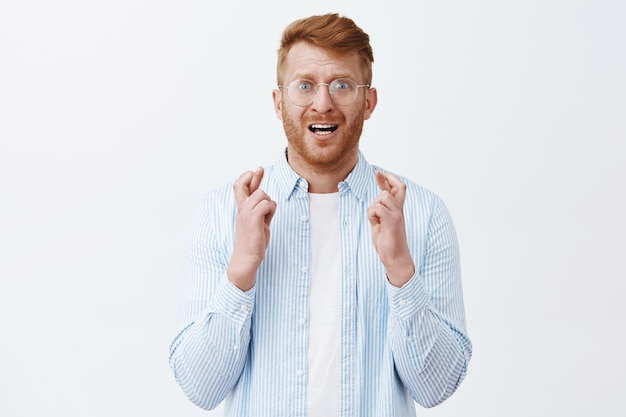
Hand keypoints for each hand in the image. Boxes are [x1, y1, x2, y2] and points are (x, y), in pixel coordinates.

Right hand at [227, 167, 276, 290]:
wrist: (247, 258)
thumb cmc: (254, 241)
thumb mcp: (258, 220)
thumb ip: (261, 208)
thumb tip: (268, 199)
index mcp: (241, 207)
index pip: (240, 185)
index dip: (248, 175)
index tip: (257, 169)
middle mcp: (241, 207)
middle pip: (244, 183)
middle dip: (256, 176)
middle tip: (260, 170)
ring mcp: (245, 212)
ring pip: (262, 194)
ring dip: (269, 203)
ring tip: (266, 217)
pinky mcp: (252, 218)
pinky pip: (267, 204)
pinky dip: (271, 210)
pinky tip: (267, 220)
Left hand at [367, 170, 414, 286]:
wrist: (396, 258)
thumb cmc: (388, 242)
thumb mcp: (382, 222)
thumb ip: (380, 211)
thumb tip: (375, 202)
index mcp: (397, 210)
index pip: (398, 188)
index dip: (389, 178)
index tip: (380, 172)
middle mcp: (399, 210)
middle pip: (392, 188)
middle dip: (382, 183)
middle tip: (377, 175)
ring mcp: (397, 215)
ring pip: (381, 197)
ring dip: (374, 207)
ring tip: (376, 220)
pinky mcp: (392, 221)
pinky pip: (377, 208)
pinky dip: (372, 215)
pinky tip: (376, 224)